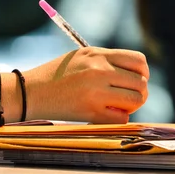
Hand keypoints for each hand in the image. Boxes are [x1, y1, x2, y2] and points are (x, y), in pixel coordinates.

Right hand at [1, 47, 148, 123]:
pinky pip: (122, 118)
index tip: (135, 79)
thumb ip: (107, 61)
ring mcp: (96, 92)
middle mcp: (99, 71)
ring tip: (117, 105)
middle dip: (138, 92)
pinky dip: (117, 118)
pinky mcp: (91, 112)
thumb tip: (135, 73)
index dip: (142, 72)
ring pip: (135, 100)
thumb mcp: (81, 56)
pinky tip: (104, 114)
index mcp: (97, 55)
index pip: (138, 61)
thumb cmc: (56, 74)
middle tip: (127, 97)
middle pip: (140, 82)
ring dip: (131, 105)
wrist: (32, 92)